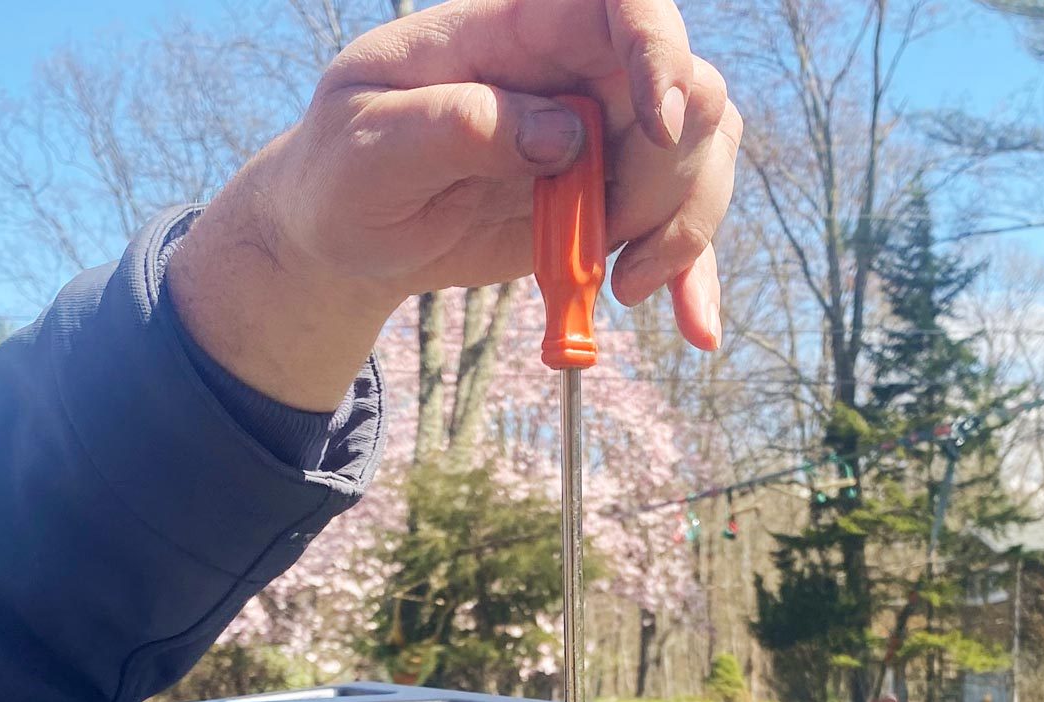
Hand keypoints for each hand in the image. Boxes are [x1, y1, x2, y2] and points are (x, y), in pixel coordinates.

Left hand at [169, 0, 740, 411]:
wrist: (344, 235)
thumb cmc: (342, 172)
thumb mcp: (368, 147)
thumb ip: (456, 126)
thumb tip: (561, 135)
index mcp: (514, 30)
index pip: (618, 3)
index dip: (657, 48)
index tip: (657, 123)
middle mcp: (573, 74)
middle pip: (687, 93)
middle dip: (667, 174)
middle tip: (608, 236)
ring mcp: (598, 137)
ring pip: (701, 155)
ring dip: (683, 229)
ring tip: (622, 288)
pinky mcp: (605, 201)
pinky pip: (679, 225)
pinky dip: (692, 277)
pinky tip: (692, 327)